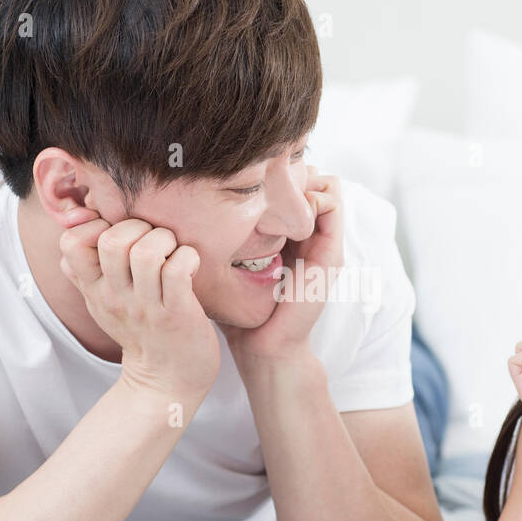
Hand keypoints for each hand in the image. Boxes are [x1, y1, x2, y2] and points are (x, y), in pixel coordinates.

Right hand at [59, 214, 220, 400]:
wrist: (167, 382)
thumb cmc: (142, 332)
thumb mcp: (103, 302)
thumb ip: (88, 267)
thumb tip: (79, 221)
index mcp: (94, 290)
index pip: (70, 242)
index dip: (95, 224)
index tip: (118, 233)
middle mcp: (116, 298)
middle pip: (112, 240)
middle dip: (138, 226)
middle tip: (154, 241)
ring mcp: (146, 307)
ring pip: (146, 251)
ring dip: (165, 240)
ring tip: (172, 252)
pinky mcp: (177, 314)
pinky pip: (177, 269)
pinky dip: (188, 257)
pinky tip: (190, 266)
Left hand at [220, 166, 342, 366]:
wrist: (265, 347)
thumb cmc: (241, 312)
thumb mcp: (229, 264)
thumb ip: (224, 238)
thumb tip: (190, 206)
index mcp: (291, 237)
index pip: (295, 184)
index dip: (275, 174)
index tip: (244, 181)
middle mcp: (313, 236)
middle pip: (313, 177)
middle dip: (288, 172)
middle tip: (255, 181)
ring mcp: (326, 244)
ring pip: (326, 184)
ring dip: (300, 181)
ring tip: (269, 196)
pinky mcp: (331, 254)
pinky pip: (331, 203)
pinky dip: (310, 197)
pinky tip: (279, 212)